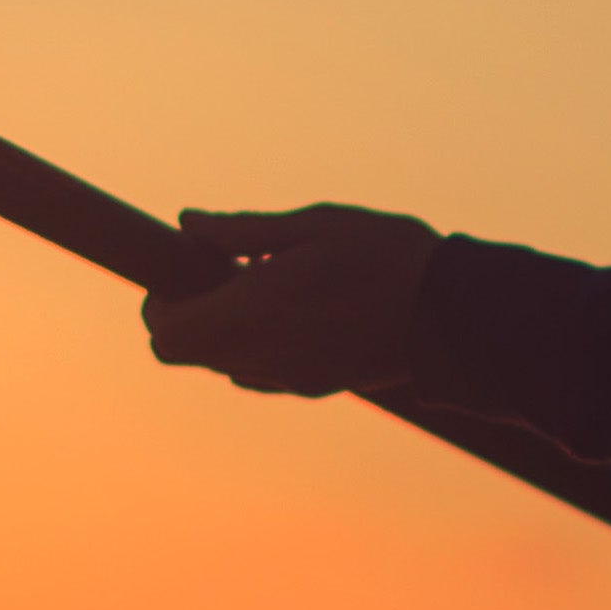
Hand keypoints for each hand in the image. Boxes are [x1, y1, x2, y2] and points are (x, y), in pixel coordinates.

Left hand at [145, 204, 439, 396]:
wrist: (451, 315)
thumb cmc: (384, 256)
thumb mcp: (312, 226)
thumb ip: (242, 231)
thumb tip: (188, 224)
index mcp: (252, 314)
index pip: (165, 333)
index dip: (160, 300)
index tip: (187, 266)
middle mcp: (261, 357)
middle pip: (183, 354)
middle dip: (186, 314)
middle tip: (221, 271)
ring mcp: (288, 378)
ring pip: (221, 363)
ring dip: (223, 328)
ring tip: (265, 282)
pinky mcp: (315, 386)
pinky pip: (259, 372)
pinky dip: (256, 343)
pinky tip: (295, 307)